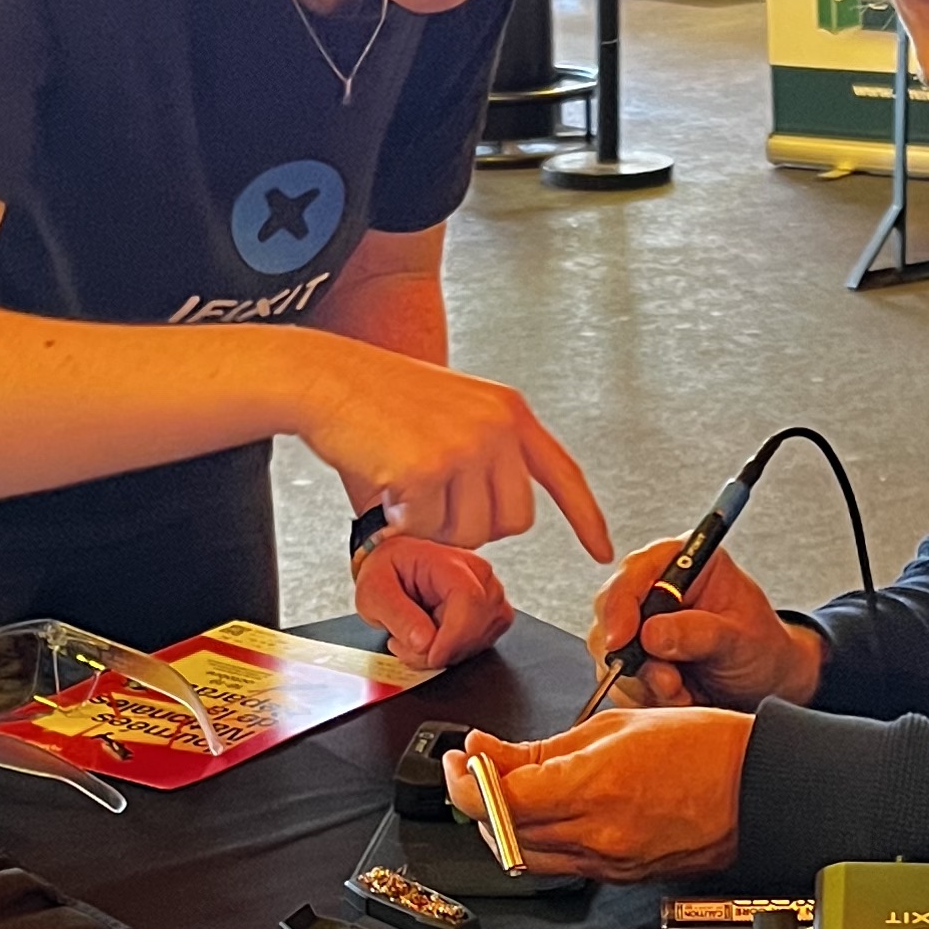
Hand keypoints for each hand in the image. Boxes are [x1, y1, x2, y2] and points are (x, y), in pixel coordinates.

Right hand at [299, 337, 608, 561]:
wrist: (326, 378)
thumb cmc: (375, 400)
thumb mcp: (451, 412)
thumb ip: (483, 458)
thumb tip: (493, 524)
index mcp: (508, 411)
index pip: (563, 473)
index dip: (585, 518)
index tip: (601, 549)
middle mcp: (498, 426)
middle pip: (514, 522)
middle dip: (473, 526)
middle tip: (432, 501)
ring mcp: (467, 446)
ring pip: (471, 534)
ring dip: (434, 526)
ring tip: (404, 483)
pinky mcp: (431, 468)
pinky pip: (428, 531)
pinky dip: (403, 523)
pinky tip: (386, 486)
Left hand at [356, 533, 511, 672]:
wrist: (395, 568)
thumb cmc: (386, 572)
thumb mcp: (375, 592)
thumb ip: (397, 616)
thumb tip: (424, 643)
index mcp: (448, 562)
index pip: (469, 597)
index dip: (455, 634)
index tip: (432, 656)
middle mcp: (477, 574)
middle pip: (479, 623)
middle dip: (444, 650)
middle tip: (406, 646)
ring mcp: (488, 594)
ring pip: (482, 638)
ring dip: (448, 653)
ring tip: (416, 640)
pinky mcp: (490, 614)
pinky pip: (482, 644)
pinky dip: (455, 653)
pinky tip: (434, 641)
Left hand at [447, 712, 751, 882]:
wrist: (757, 786)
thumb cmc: (702, 746)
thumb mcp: (610, 726)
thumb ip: (537, 748)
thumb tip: (483, 752)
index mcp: (591, 787)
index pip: (494, 800)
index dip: (460, 781)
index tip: (458, 760)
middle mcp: (595, 834)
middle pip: (499, 832)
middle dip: (476, 799)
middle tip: (476, 768)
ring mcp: (608, 862)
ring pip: (522, 856)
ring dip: (502, 824)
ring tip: (510, 789)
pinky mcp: (619, 876)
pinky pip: (560, 866)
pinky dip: (539, 840)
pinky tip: (549, 811)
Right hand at [587, 539, 823, 713]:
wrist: (765, 684)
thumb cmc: (761, 648)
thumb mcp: (740, 639)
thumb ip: (699, 634)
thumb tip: (651, 634)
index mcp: (682, 562)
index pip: (634, 572)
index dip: (621, 605)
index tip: (622, 641)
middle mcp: (654, 588)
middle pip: (609, 612)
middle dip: (635, 656)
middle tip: (670, 682)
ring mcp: (639, 624)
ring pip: (610, 653)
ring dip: (645, 682)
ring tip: (686, 690)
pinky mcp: (633, 657)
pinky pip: (618, 681)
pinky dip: (645, 697)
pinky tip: (679, 695)